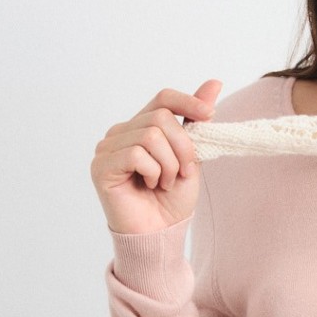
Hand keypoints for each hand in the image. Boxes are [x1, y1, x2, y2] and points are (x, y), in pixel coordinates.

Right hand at [91, 80, 222, 234]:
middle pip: (161, 117)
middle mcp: (121, 132)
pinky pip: (136, 154)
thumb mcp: (192, 156)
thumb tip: (215, 82)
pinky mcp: (101, 165)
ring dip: (169, 164)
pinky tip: (150, 185)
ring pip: (150, 135)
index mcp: (141, 127)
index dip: (188, 102)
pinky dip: (153, 171)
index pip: (163, 98)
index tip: (210, 115)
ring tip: (164, 182)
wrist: (161, 233)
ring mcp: (107, 148)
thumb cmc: (172, 199)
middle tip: (182, 173)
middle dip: (182, 147)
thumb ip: (196, 121)